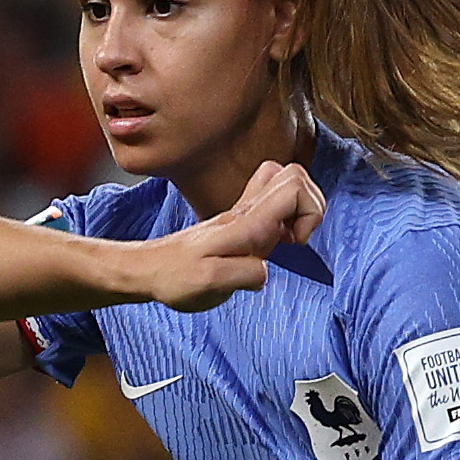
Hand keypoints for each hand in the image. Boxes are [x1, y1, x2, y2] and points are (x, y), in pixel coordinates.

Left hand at [138, 158, 324, 310]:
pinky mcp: (239, 221)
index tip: (295, 243)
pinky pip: (273, 199)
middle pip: (296, 175)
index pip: (294, 187)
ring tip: (288, 238)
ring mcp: (243, 213)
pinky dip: (286, 215)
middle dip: (311, 206)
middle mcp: (246, 212)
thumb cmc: (175, 279)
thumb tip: (265, 269)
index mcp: (245, 223)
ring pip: (286, 182)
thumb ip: (245, 274)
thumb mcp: (210, 284)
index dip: (310, 212)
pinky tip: (274, 241)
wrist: (149, 271)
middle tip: (295, 238)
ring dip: (300, 209)